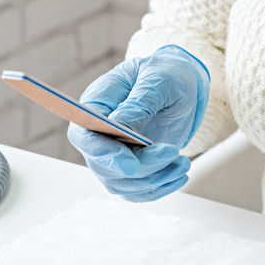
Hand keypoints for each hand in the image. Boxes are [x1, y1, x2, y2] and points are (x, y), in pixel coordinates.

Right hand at [68, 45, 209, 202]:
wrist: (181, 85)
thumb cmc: (166, 74)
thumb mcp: (157, 81)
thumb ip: (139, 103)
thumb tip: (119, 125)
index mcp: (97, 104)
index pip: (82, 135)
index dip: (101, 153)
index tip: (131, 163)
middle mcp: (98, 133)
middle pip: (103, 166)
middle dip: (140, 167)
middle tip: (171, 153)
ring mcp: (113, 152)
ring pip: (121, 183)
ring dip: (154, 179)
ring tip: (182, 163)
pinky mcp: (131, 166)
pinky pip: (137, 189)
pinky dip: (159, 187)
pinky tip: (179, 174)